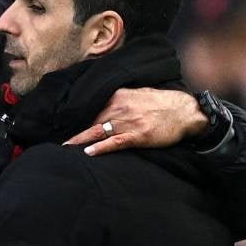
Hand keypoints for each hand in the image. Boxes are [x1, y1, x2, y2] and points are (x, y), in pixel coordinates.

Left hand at [64, 88, 207, 155]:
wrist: (185, 111)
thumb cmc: (161, 103)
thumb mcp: (137, 93)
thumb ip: (119, 99)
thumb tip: (101, 106)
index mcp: (118, 96)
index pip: (92, 108)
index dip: (77, 117)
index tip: (63, 123)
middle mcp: (120, 108)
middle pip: (91, 120)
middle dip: (75, 130)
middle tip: (60, 139)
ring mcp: (128, 122)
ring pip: (98, 131)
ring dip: (81, 140)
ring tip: (67, 147)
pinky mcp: (137, 136)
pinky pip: (114, 142)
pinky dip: (100, 147)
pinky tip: (88, 152)